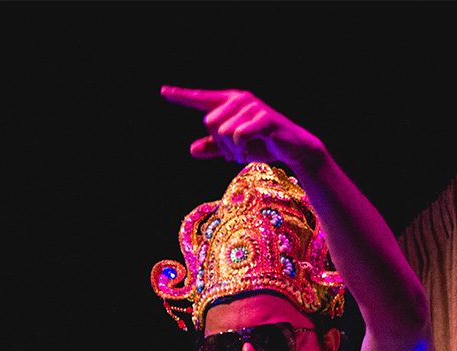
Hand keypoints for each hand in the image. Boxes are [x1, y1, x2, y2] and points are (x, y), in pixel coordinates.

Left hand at [160, 86, 327, 171]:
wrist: (293, 148)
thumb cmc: (262, 144)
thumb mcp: (234, 148)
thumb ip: (214, 148)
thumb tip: (192, 149)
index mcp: (230, 102)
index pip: (202, 98)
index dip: (182, 96)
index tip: (163, 91)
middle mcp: (240, 100)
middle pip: (209, 122)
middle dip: (218, 144)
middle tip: (232, 153)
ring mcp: (253, 107)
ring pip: (223, 131)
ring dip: (230, 149)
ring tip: (242, 153)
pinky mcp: (264, 118)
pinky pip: (239, 135)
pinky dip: (240, 149)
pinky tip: (247, 153)